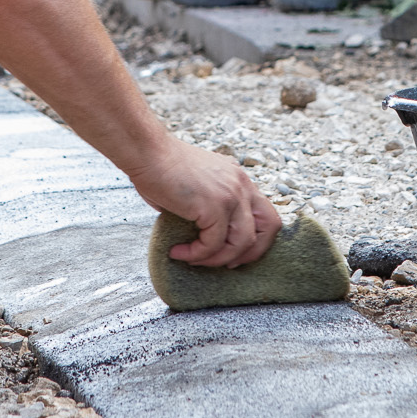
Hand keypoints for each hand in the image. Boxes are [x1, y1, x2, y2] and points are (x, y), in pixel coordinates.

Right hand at [127, 136, 282, 267]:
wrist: (147, 152)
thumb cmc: (161, 167)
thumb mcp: (198, 184)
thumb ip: (208, 206)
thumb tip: (201, 234)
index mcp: (239, 178)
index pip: (266, 213)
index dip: (256, 238)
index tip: (234, 252)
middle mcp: (241, 184)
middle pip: (269, 227)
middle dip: (250, 253)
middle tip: (226, 265)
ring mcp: (231, 194)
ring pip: (243, 242)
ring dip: (218, 259)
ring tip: (193, 259)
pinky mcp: (214, 206)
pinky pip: (213, 243)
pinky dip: (195, 254)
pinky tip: (178, 252)